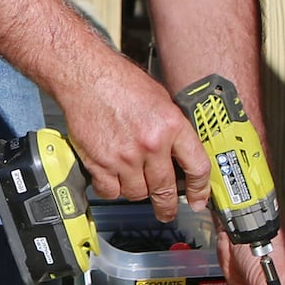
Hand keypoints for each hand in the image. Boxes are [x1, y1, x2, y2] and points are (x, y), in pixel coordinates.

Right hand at [63, 62, 212, 226]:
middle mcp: (150, 144)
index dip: (200, 189)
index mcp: (171, 125)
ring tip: (133, 177)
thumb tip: (180, 153)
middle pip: (165, 189)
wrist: (84, 75)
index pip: (197, 167)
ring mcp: (124, 157)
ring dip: (137, 190)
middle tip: (166, 210)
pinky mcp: (99, 163)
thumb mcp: (160, 99)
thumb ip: (172, 128)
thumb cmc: (118, 80)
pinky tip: (113, 176)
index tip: (198, 199)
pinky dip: (112, 188)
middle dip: (167, 205)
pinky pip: (111, 191)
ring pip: (137, 193)